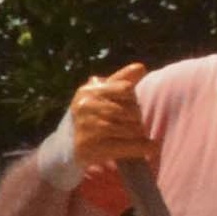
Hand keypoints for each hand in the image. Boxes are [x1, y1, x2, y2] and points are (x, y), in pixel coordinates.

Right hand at [67, 65, 156, 193]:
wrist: (65, 146)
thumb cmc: (90, 116)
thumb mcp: (100, 94)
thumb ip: (121, 80)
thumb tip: (141, 67)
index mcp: (88, 91)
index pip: (126, 89)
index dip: (131, 99)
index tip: (127, 105)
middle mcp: (85, 107)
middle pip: (131, 110)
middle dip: (136, 118)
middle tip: (132, 124)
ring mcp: (88, 128)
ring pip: (131, 129)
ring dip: (139, 134)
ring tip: (134, 136)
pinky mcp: (92, 148)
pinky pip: (128, 146)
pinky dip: (143, 147)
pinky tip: (152, 147)